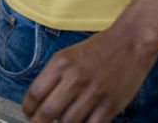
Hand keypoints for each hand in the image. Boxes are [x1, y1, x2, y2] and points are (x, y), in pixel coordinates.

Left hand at [22, 28, 156, 121]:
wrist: (129, 43)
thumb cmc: (97, 49)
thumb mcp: (68, 56)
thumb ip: (55, 76)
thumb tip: (41, 100)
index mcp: (60, 64)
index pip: (35, 93)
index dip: (28, 109)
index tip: (27, 114)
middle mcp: (74, 78)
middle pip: (48, 112)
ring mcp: (93, 93)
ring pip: (69, 122)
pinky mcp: (111, 105)